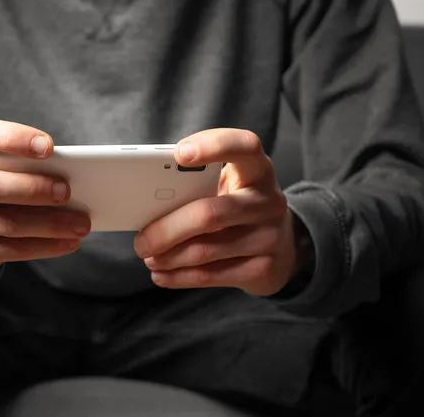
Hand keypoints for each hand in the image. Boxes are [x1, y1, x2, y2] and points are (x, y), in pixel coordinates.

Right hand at [0, 119, 90, 275]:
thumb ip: (18, 165)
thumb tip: (68, 176)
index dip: (12, 139)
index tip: (49, 147)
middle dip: (32, 189)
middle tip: (68, 191)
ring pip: (3, 223)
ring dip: (48, 225)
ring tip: (80, 224)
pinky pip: (7, 250)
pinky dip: (43, 247)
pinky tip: (67, 243)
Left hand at [134, 129, 302, 295]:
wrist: (283, 246)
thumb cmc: (238, 206)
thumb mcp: (227, 186)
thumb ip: (197, 184)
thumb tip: (147, 200)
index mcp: (257, 169)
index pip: (244, 146)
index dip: (213, 146)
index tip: (179, 154)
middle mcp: (268, 201)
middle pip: (209, 213)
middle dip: (167, 229)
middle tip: (140, 241)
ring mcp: (269, 237)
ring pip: (205, 250)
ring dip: (168, 256)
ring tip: (148, 255)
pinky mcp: (263, 268)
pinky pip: (211, 276)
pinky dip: (178, 277)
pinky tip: (161, 274)